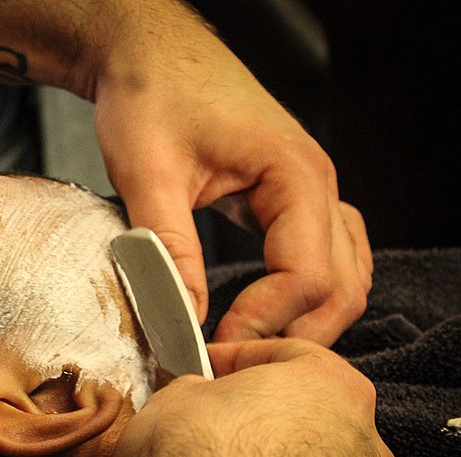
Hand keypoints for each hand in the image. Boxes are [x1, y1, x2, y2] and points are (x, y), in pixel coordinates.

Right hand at [74, 339, 401, 456]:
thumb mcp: (177, 395)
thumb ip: (202, 391)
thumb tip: (200, 398)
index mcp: (335, 390)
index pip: (291, 355)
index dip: (240, 358)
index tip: (208, 368)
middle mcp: (365, 452)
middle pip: (316, 421)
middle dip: (270, 421)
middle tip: (220, 424)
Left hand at [88, 2, 371, 345]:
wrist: (149, 55)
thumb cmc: (150, 96)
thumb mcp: (148, 174)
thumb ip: (168, 251)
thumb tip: (183, 325)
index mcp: (294, 174)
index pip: (307, 275)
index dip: (262, 323)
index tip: (211, 351)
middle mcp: (318, 184)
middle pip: (343, 285)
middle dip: (294, 335)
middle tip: (233, 365)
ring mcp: (311, 191)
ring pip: (344, 275)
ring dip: (306, 320)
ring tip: (249, 348)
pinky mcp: (290, 197)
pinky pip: (324, 256)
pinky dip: (303, 293)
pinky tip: (265, 312)